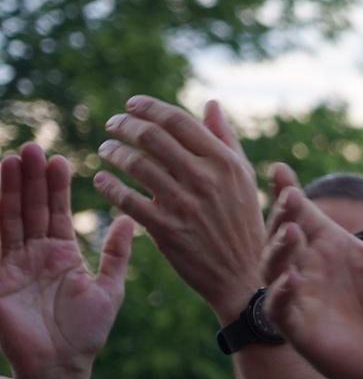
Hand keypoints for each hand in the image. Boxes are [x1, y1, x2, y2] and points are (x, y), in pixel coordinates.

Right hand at [0, 146, 134, 376]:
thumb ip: (117, 254)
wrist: (63, 367)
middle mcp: (33, 255)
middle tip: (34, 148)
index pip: (54, 212)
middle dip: (30, 179)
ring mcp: (11, 265)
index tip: (60, 160)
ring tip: (13, 160)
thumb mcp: (109, 289)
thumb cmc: (86, 333)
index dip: (55, 187)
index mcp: (60, 255)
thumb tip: (130, 220)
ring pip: (8, 220)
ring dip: (8, 191)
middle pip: (29, 208)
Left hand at [94, 97, 265, 321]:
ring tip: (106, 149)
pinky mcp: (166, 229)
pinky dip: (109, 185)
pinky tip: (102, 179)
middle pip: (152, 137)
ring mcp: (185, 204)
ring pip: (135, 164)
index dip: (149, 107)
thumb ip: (226, 139)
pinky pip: (126, 199)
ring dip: (113, 152)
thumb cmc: (243, 222)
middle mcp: (206, 179)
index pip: (178, 121)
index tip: (131, 104)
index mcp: (225, 162)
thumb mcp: (244, 178)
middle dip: (125, 125)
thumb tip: (211, 103)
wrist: (243, 275)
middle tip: (113, 125)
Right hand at [261, 164, 362, 378]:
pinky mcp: (299, 329)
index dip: (287, 191)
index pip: (301, 212)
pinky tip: (291, 279)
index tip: (279, 169)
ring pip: (272, 267)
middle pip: (282, 234)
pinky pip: (279, 309)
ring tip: (293, 231)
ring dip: (278, 249)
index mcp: (329, 244)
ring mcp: (300, 296)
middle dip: (282, 215)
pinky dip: (281, 293)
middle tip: (291, 197)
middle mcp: (308, 266)